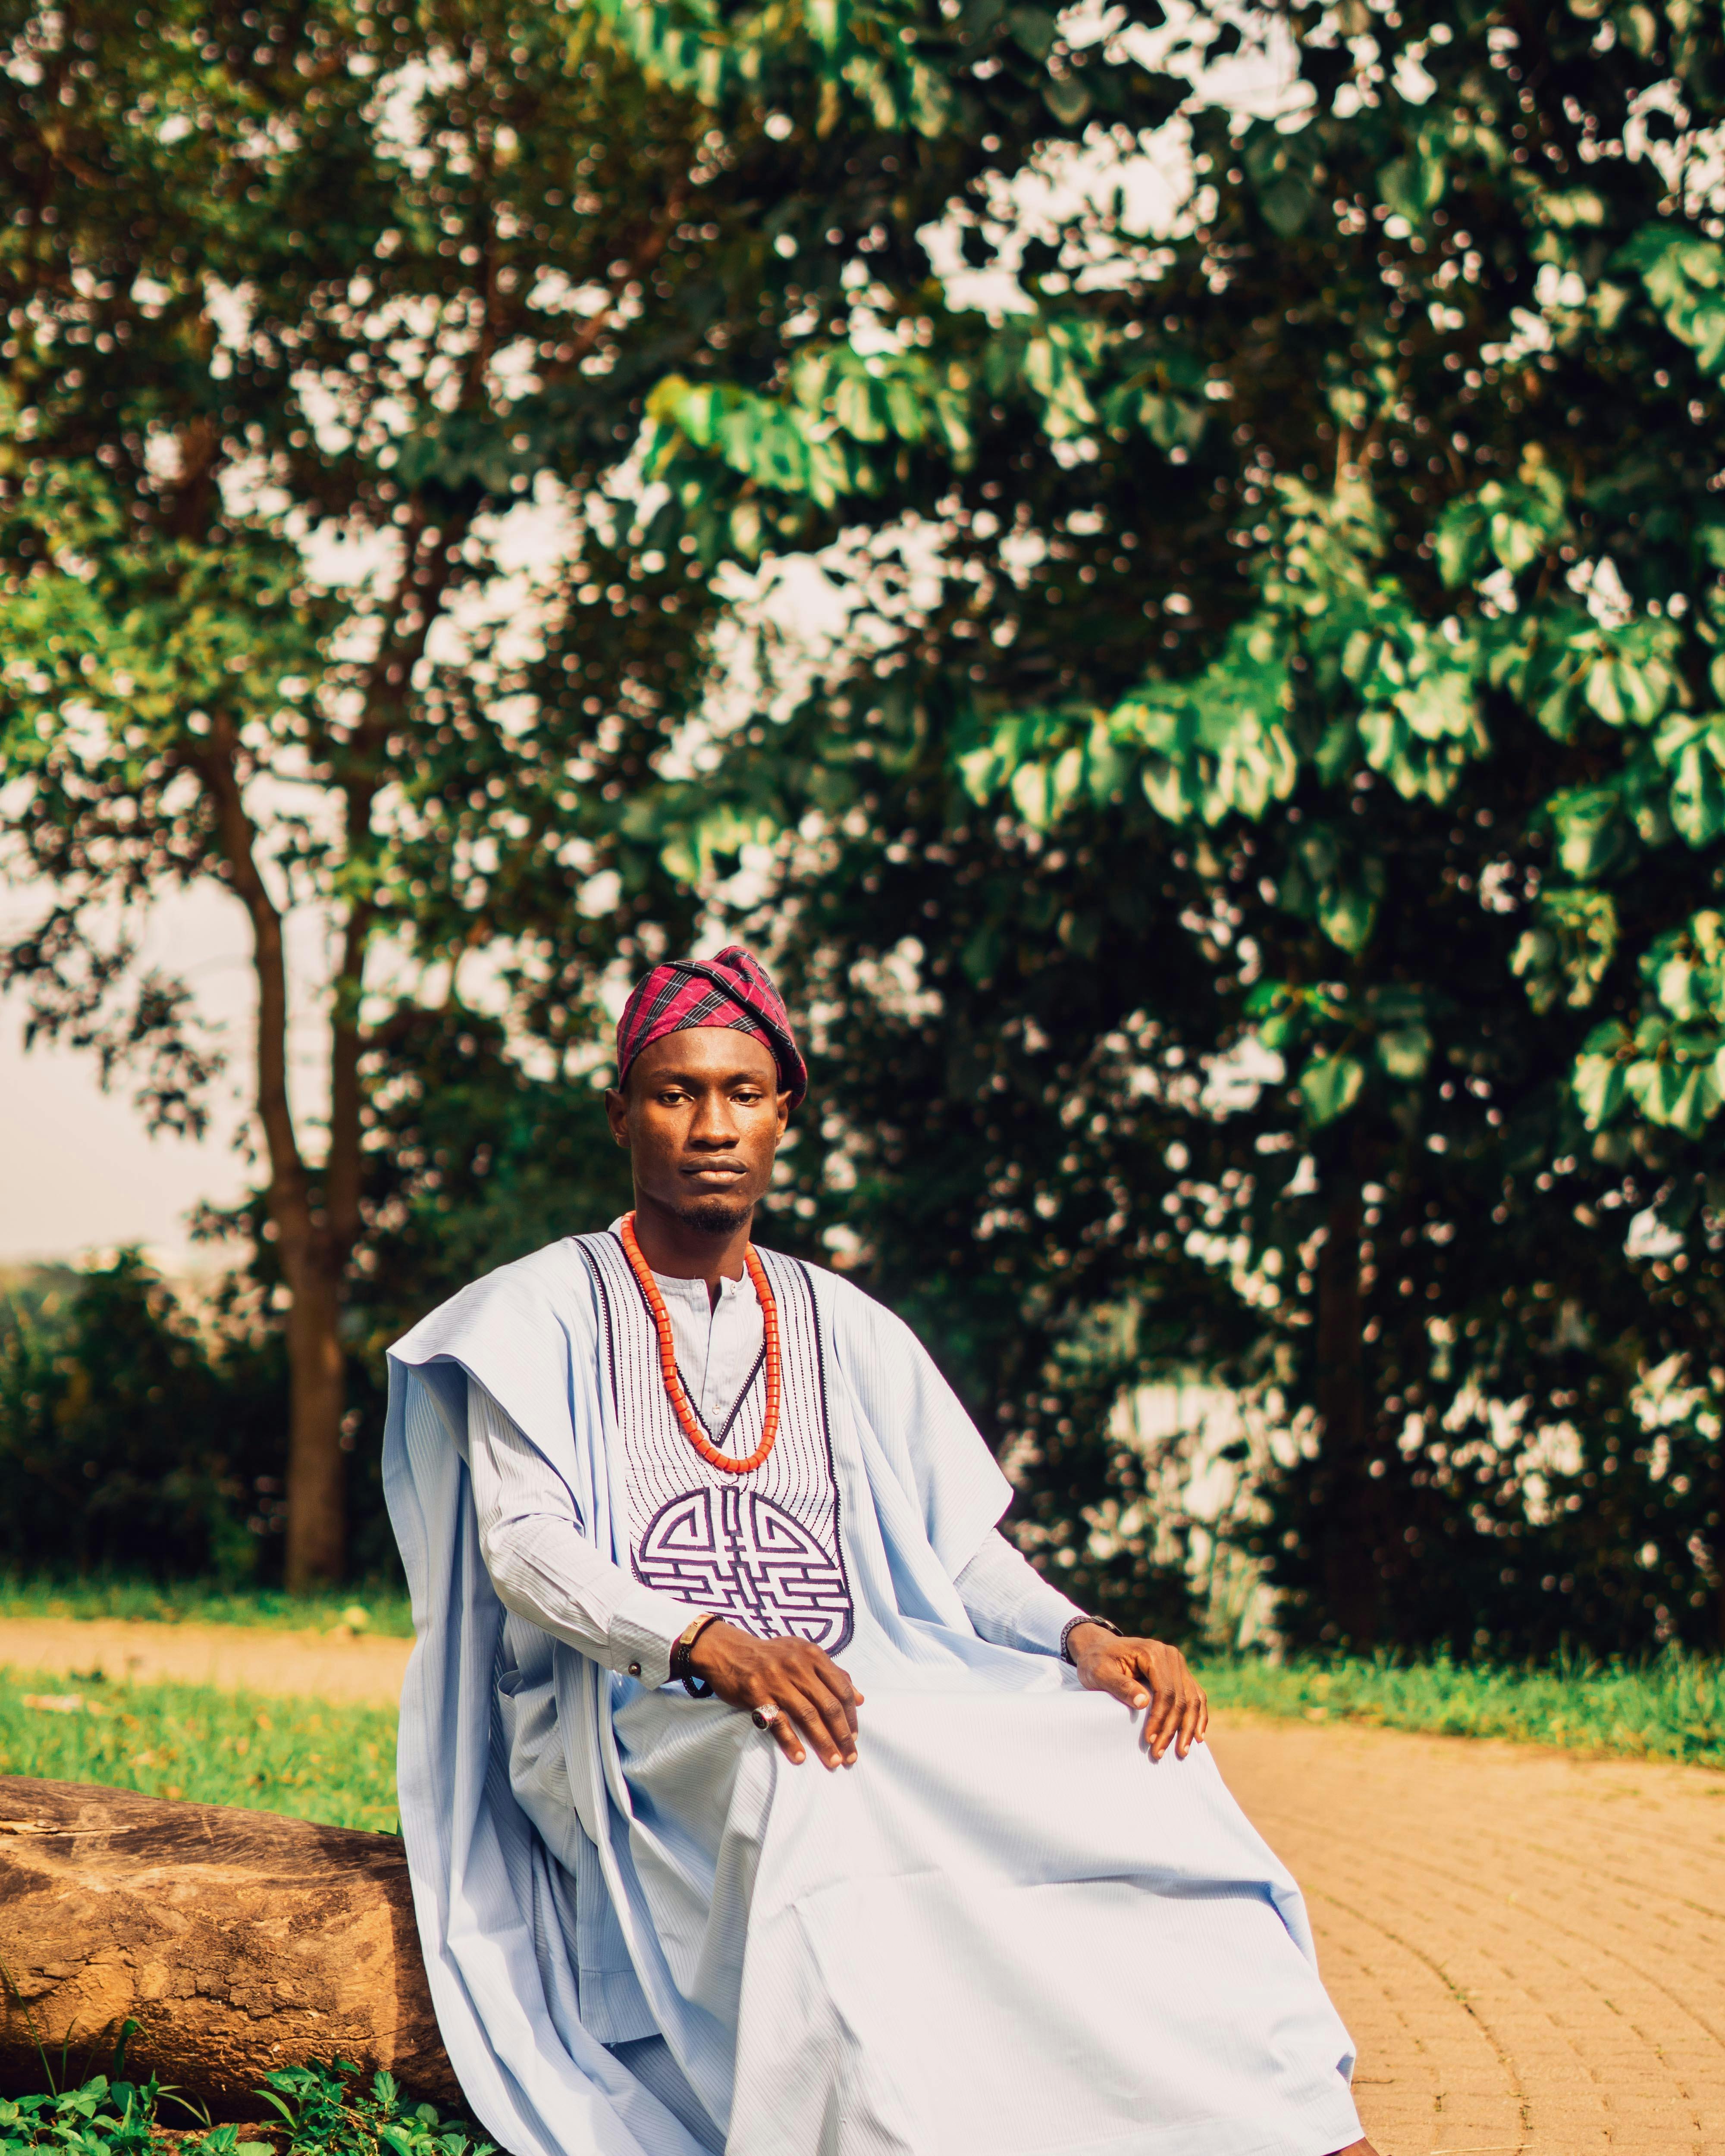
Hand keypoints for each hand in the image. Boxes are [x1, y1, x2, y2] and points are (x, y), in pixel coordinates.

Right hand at [687, 1622, 863, 1769]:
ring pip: (808, 1715)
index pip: (842, 1688)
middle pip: (828, 1705)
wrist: (728, 1650)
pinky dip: (790, 1741)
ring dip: (823, 1742)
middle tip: (850, 1757)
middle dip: (843, 1735)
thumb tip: (861, 1698)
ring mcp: (776, 1679)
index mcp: (812, 1655)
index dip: (851, 1715)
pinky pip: (778, 1721)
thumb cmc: (771, 1655)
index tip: (855, 1736)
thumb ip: (832, 1673)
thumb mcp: (803, 1654)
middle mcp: (797, 1665)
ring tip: (833, 1761)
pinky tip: (800, 1757)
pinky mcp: (756, 1694)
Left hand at [1068, 1627, 1207, 1761]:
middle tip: (1159, 1753)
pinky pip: (1195, 1695)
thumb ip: (1120, 1685)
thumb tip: (1143, 1703)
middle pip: (1181, 1698)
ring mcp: (1177, 1663)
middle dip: (1173, 1729)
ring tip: (1182, 1751)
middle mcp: (1171, 1656)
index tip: (1149, 1740)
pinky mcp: (1179, 1672)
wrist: (1099, 1647)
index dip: (1160, 1718)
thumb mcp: (1099, 1672)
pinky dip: (1198, 1715)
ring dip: (1189, 1727)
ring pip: (1193, 1699)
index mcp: (1152, 1653)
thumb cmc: (1096, 1661)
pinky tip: (1198, 1735)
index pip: (1165, 1691)